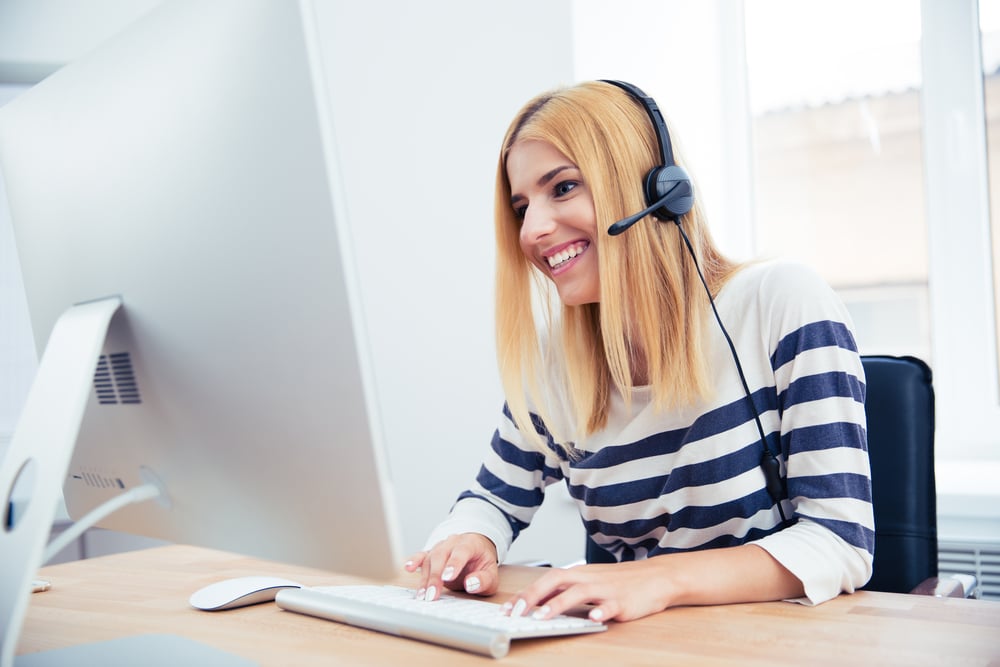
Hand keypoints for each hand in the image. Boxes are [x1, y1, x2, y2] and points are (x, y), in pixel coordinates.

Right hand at [404, 533, 498, 600]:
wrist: (476, 550)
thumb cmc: (482, 564)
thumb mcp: (491, 574)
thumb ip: (484, 580)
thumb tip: (471, 584)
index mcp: (470, 543)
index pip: (461, 551)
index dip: (454, 564)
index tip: (447, 578)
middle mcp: (453, 542)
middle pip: (441, 555)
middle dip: (435, 577)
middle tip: (431, 595)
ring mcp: (440, 546)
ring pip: (430, 559)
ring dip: (424, 578)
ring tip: (422, 595)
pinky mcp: (431, 554)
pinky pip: (421, 556)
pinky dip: (414, 561)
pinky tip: (408, 568)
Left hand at [503, 560, 669, 622]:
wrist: (657, 577)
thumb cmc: (620, 582)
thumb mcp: (590, 583)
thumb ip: (567, 591)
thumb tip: (539, 603)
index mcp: (579, 574)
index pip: (546, 580)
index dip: (525, 593)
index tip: (506, 609)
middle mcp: (589, 579)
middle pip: (556, 580)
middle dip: (533, 596)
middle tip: (515, 612)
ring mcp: (606, 589)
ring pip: (579, 592)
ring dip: (559, 604)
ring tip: (542, 617)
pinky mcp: (624, 601)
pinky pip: (611, 606)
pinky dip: (601, 611)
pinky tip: (593, 619)